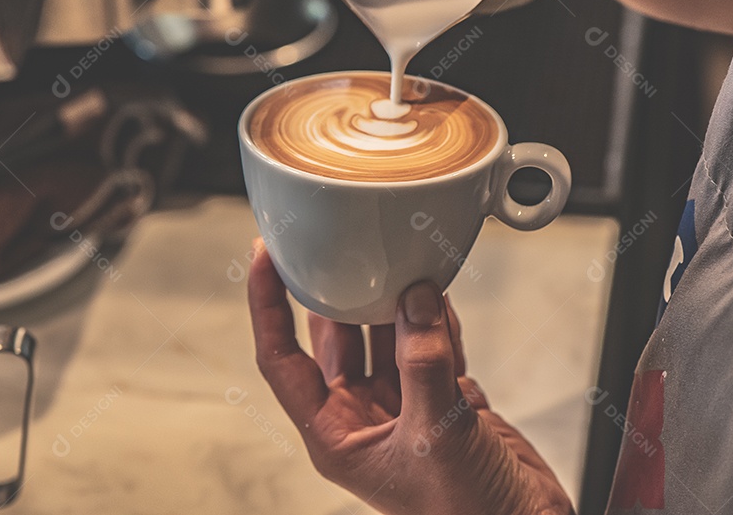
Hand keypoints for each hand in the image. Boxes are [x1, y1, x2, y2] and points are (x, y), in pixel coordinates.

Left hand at [247, 242, 574, 514]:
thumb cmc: (466, 513)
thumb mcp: (434, 437)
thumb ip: (423, 365)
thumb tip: (414, 300)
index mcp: (336, 435)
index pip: (282, 359)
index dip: (267, 307)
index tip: (266, 257)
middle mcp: (362, 417)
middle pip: (334, 339)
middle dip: (337, 292)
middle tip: (339, 245)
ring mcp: (403, 406)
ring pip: (384, 337)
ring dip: (393, 302)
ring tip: (397, 260)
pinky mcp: (443, 400)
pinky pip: (430, 346)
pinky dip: (435, 320)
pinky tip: (437, 294)